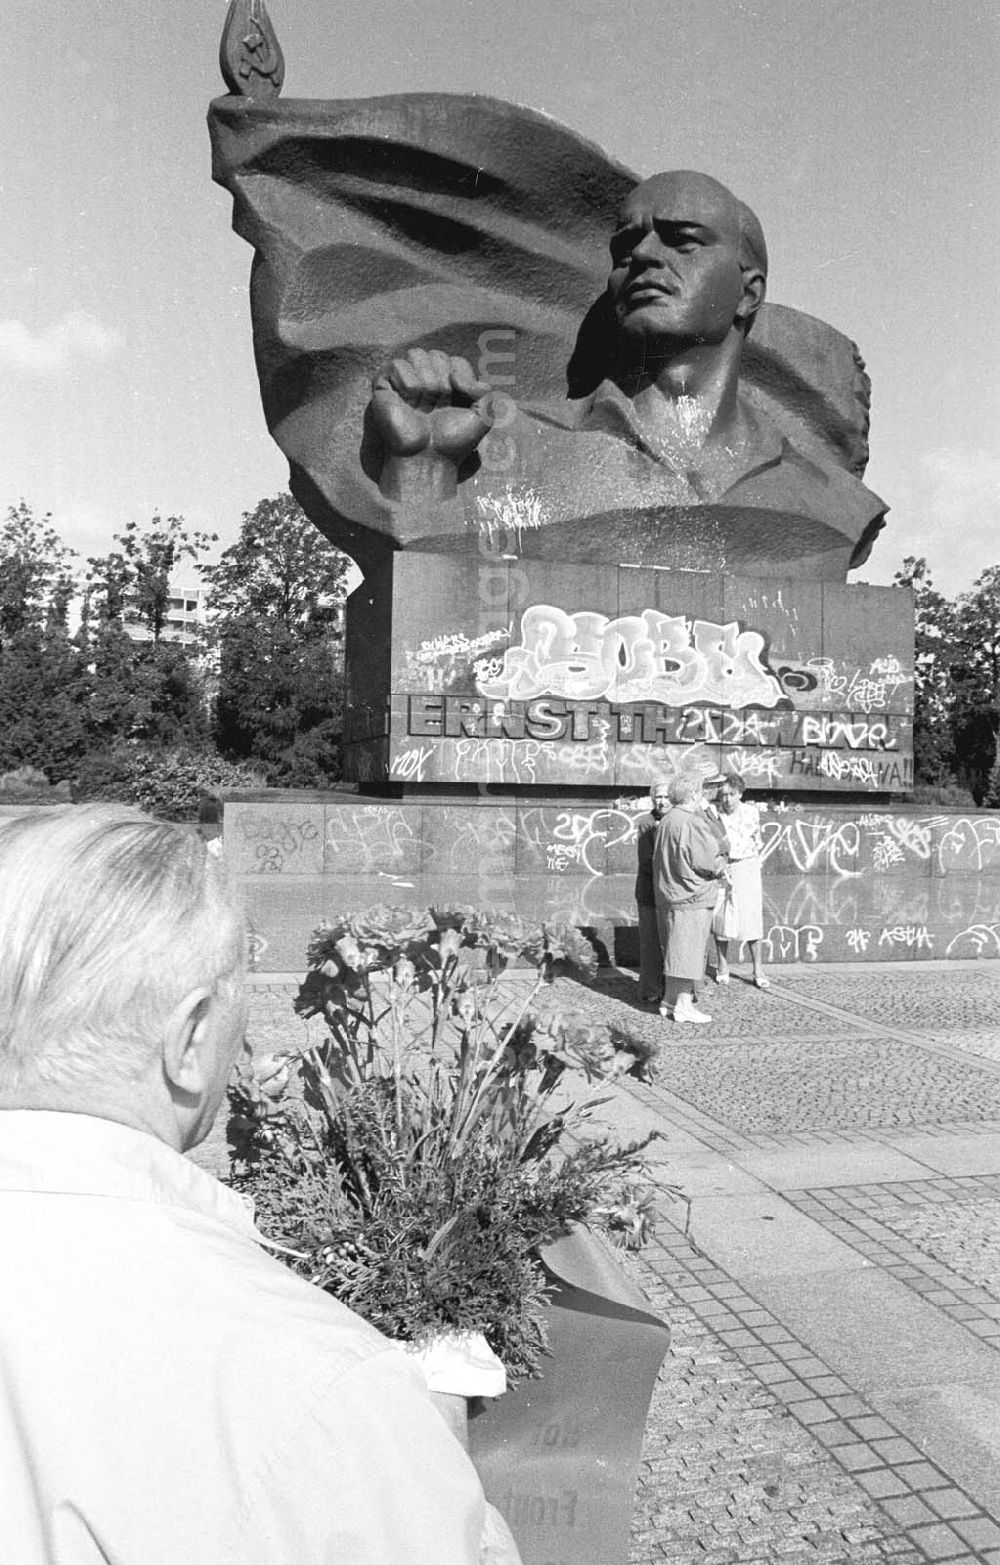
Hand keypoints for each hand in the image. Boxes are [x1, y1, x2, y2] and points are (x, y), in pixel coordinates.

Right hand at [370, 350, 495, 498]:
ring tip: (422, 406)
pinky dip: (407, 384)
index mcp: (448, 381)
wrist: (427, 459)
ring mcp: (405, 379)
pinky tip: (407, 402)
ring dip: (425, 384)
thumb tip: (454, 375)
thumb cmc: (452, 442)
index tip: (456, 406)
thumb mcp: (483, 417)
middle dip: (442, 384)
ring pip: (417, 354)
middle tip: (436, 408)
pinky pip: (397, 364)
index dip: (460, 383)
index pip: (457, 361)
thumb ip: (485, 390)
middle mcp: (426, 377)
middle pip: (437, 354)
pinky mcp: (384, 384)